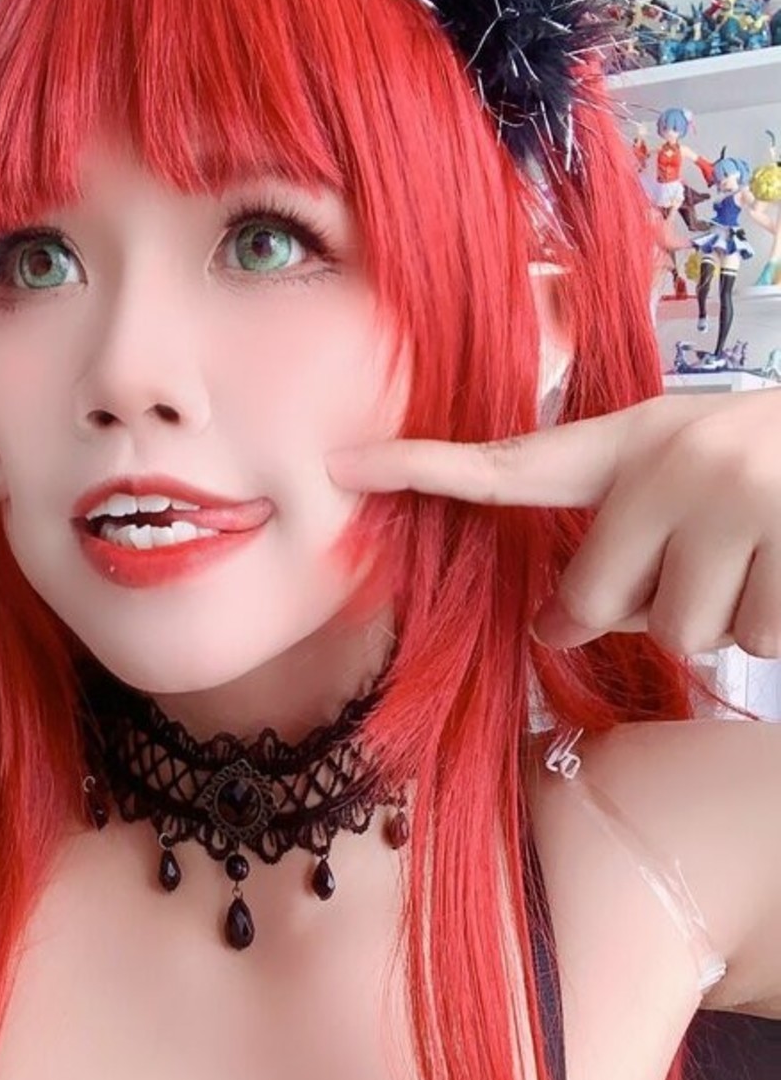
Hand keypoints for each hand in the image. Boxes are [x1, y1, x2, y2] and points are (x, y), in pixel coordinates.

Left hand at [327, 390, 780, 656]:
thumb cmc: (778, 478)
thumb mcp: (694, 481)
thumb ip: (620, 541)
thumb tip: (552, 626)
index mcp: (640, 438)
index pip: (514, 462)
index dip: (425, 467)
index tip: (342, 465)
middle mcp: (677, 457)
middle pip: (597, 602)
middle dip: (643, 611)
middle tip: (707, 564)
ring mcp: (739, 497)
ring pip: (682, 635)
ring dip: (726, 623)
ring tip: (766, 562)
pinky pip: (756, 642)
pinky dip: (780, 630)